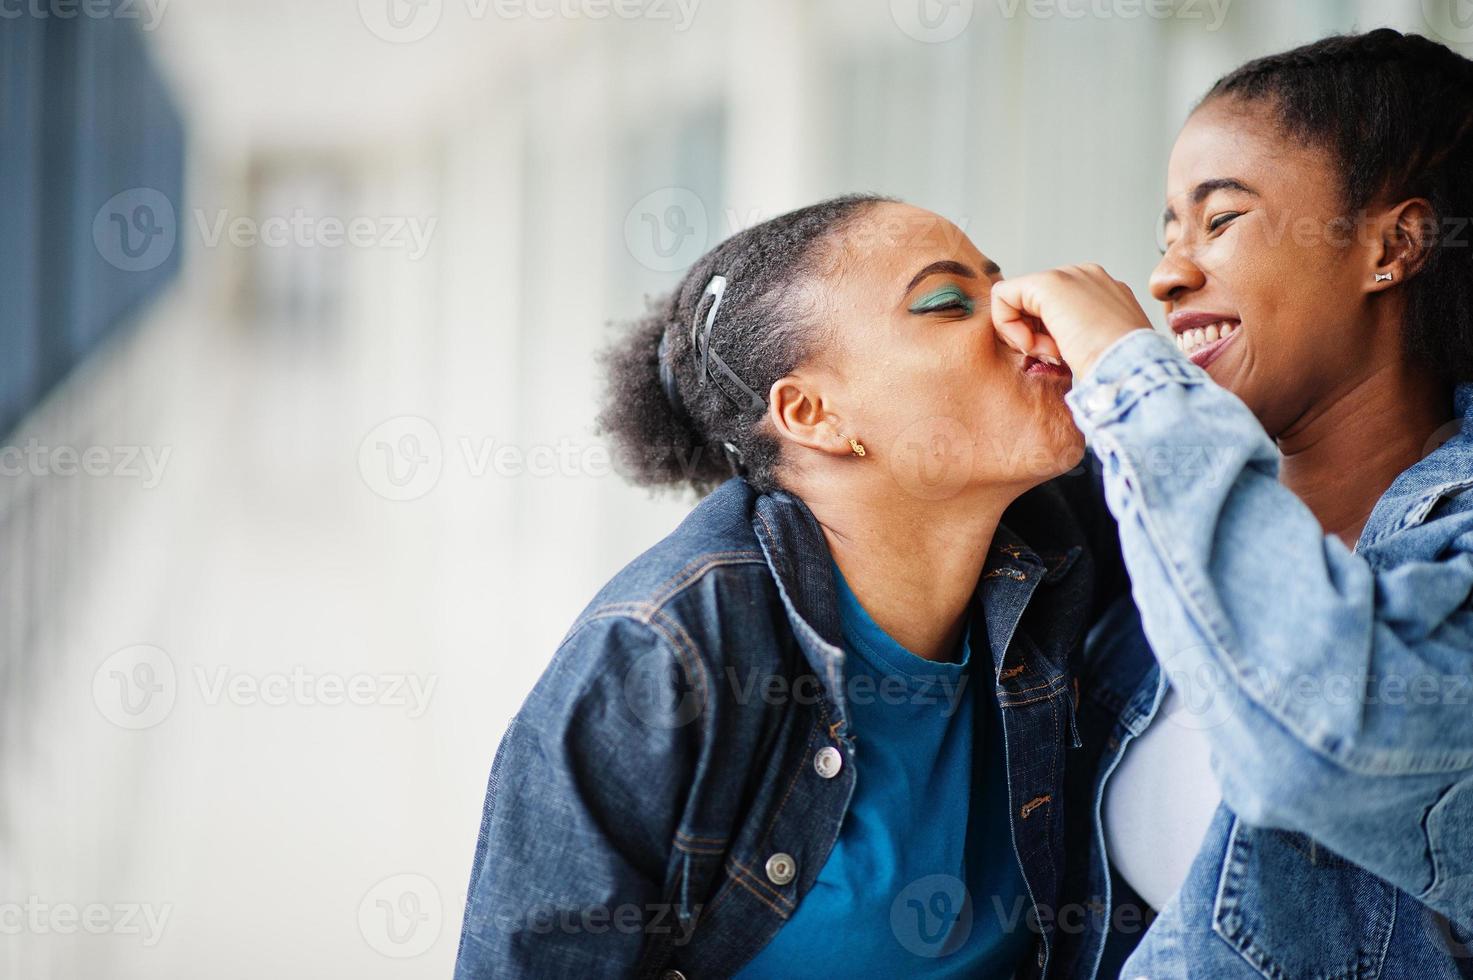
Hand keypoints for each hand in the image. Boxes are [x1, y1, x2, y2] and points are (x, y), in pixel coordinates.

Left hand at [990, 264, 1151, 377]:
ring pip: (1017, 299)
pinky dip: (1008, 325)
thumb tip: (1052, 346)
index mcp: (1103, 294)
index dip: (1046, 336)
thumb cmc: (1121, 373)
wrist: (1133, 370)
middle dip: (1034, 334)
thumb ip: (1076, 338)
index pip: (1053, 308)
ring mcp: (1071, 276)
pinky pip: (1003, 295)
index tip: (1060, 357)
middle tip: (1053, 357)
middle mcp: (1087, 278)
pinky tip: (1031, 344)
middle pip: (1033, 303)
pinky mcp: (1049, 283)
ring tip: (1051, 353)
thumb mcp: (1099, 351)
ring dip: (1025, 334)